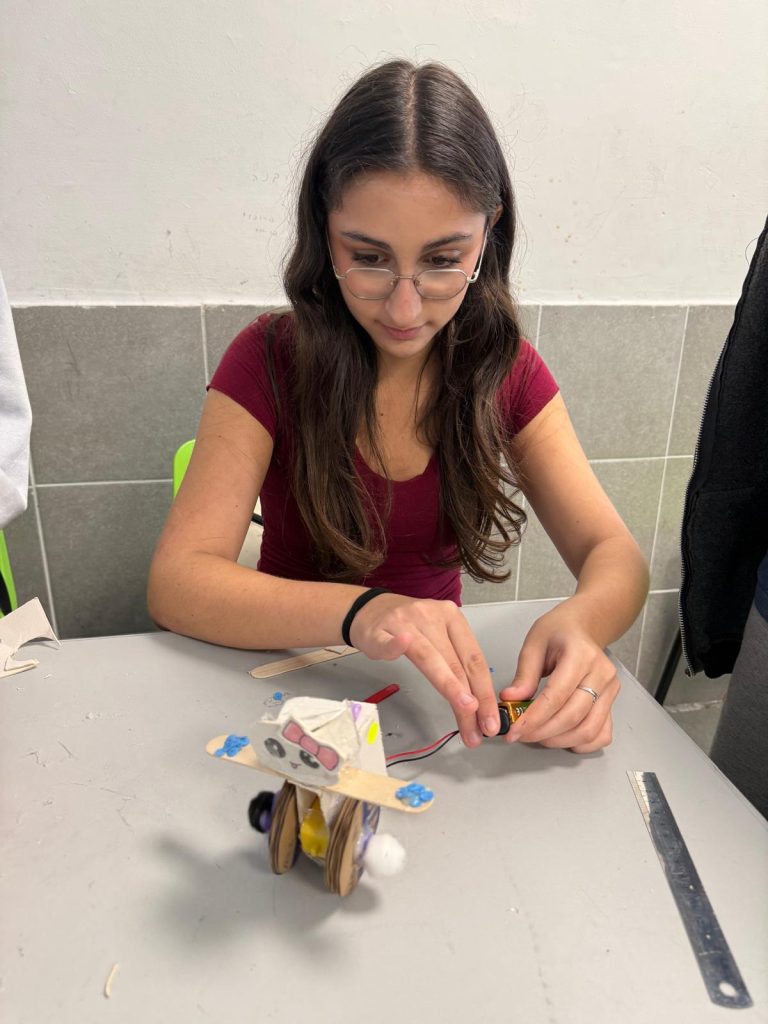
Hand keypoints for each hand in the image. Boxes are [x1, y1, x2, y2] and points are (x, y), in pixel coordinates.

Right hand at [348, 593, 498, 746]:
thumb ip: (456, 665)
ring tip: (464, 708)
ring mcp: (403, 623)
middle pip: (455, 663)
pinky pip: (388, 642)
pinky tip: (401, 646)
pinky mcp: (378, 632)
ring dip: (449, 685)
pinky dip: (395, 646)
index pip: (473, 659)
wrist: (370, 610)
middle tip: (480, 728)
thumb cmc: (409, 627)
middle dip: (470, 700)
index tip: (491, 718)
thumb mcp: (439, 638)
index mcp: (451, 617)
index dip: (485, 691)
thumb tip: (477, 706)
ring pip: (428, 657)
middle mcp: (431, 616)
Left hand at [499, 604, 619, 752]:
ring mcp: (610, 690)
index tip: (515, 730)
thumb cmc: (558, 633)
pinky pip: (601, 734)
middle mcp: (601, 673)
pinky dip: (581, 743)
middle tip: (520, 735)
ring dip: (559, 741)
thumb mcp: (534, 644)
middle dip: (542, 732)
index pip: (557, 695)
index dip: (534, 718)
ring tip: (536, 736)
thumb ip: (524, 674)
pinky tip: (561, 737)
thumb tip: (511, 700)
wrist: (582, 628)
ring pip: (588, 730)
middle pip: (573, 716)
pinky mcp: (612, 702)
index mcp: (581, 654)